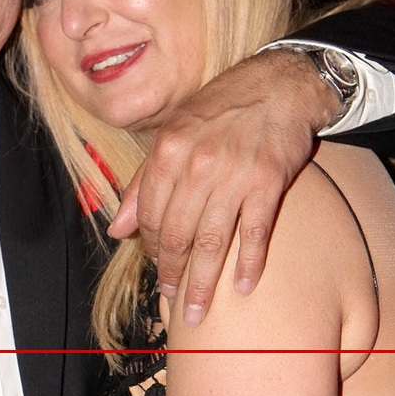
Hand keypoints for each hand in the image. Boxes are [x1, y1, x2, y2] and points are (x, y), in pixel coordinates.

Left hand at [109, 48, 337, 325]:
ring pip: (211, 242)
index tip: (157, 265)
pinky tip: (244, 286)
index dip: (149, 246)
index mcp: (167, 150)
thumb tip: (116, 229)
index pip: (148, 214)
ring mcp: (234, 175)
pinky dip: (249, 263)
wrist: (279, 84)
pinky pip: (255, 233)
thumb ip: (143, 181)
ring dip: (203, 283)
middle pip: (176, 235)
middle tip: (173, 299)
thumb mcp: (173, 132)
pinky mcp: (269, 183)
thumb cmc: (222, 108)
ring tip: (197, 311)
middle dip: (172, 273)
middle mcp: (196, 165)